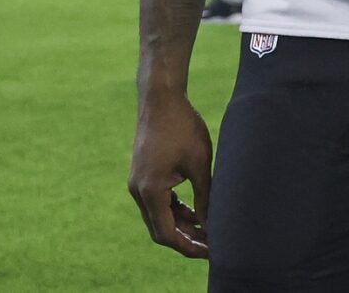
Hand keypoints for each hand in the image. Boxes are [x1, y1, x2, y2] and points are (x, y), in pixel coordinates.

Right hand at [128, 87, 213, 258]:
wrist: (161, 98)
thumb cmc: (182, 127)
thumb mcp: (199, 164)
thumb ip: (205, 197)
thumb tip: (212, 224)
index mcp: (150, 191)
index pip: (167, 235)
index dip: (188, 247)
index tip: (210, 251)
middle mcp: (138, 191)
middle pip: (160, 229)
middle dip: (185, 239)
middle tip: (211, 244)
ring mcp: (137, 183)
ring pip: (158, 216)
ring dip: (180, 224)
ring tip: (207, 228)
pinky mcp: (141, 175)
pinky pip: (156, 202)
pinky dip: (173, 209)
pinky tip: (194, 211)